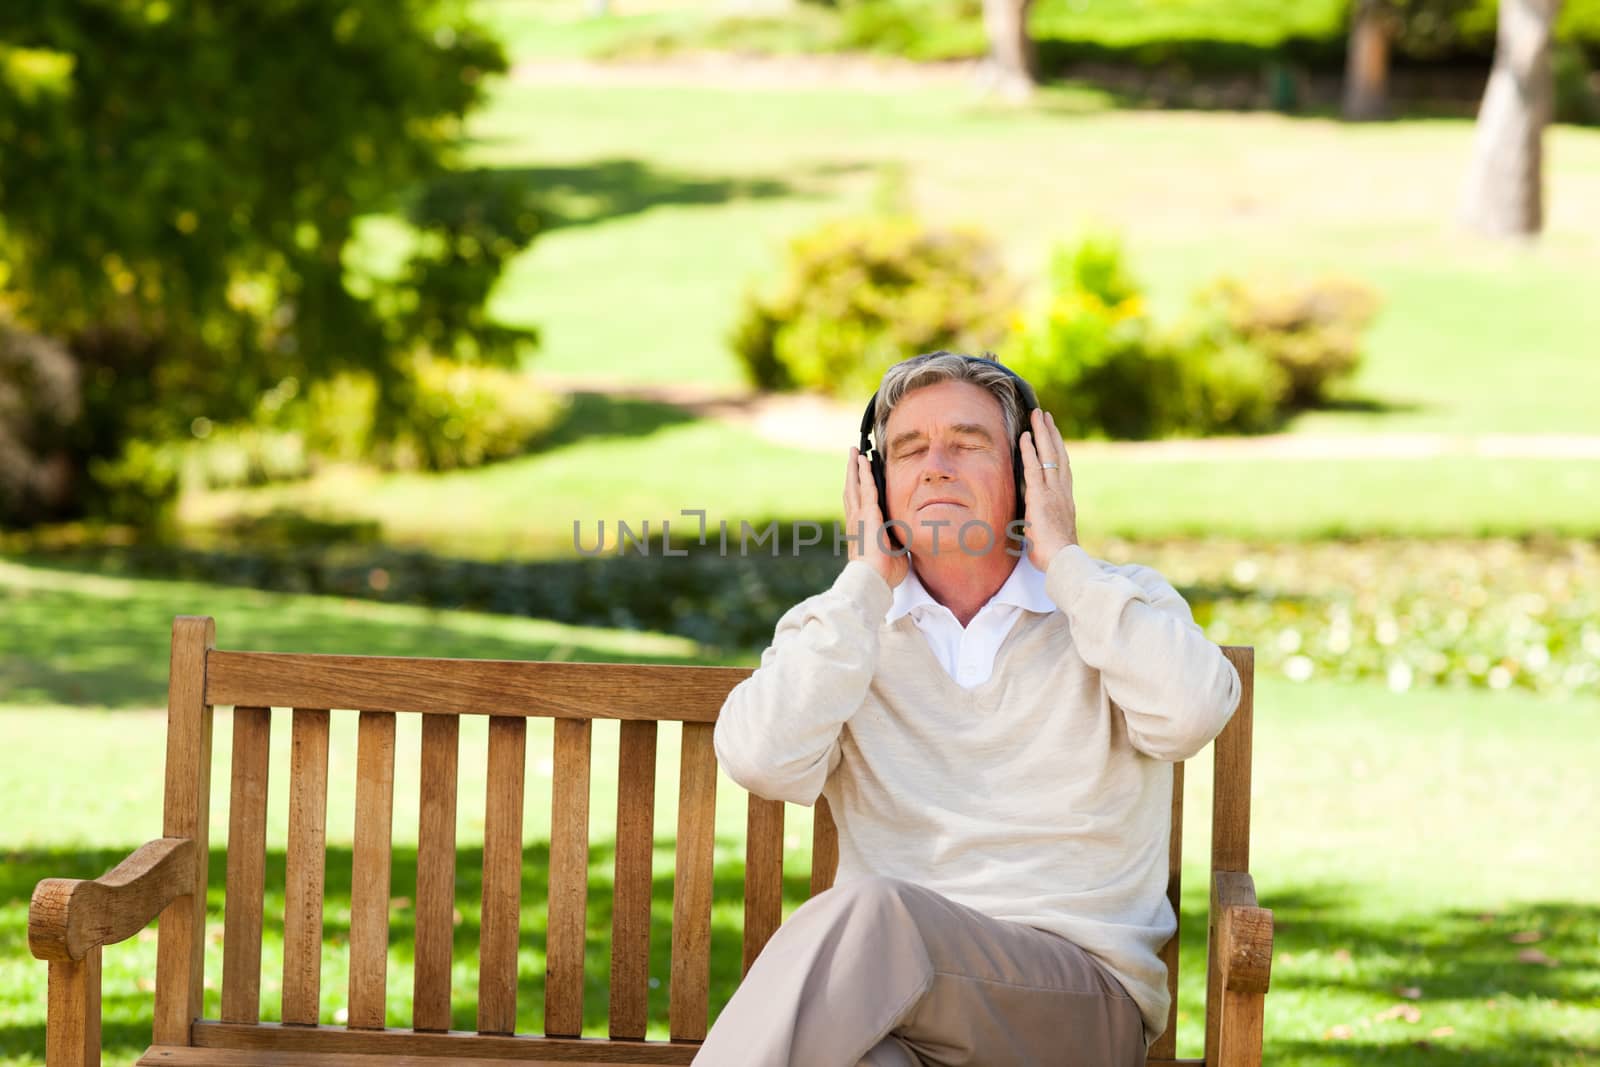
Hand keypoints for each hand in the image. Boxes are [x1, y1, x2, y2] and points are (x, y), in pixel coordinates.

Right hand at [844, 446, 908, 587]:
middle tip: (852, 456)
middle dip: (852, 472)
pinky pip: (866, 487)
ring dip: (855, 468)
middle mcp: (856, 520)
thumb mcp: (893, 552)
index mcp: (861, 530)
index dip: (858, 490)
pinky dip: (864, 472)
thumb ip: (896, 540)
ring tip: (854, 453)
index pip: (859, 505)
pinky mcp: (866, 513)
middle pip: (852, 490)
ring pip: (855, 485)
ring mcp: (858, 516)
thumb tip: (904, 535)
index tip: (858, 478)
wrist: (873, 578)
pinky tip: (864, 460)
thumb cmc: (883, 573)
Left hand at [1018, 408, 1078, 569]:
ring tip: (1038, 415)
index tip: (1053, 436)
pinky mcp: (1040, 496)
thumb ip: (1039, 523)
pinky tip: (1024, 436)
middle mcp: (1062, 491)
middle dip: (1051, 434)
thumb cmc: (1055, 556)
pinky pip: (1034, 467)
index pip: (1062, 469)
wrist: (1064, 561)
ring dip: (1042, 433)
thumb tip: (1029, 524)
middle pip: (1058, 454)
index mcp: (1065, 500)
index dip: (1058, 451)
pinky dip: (1029, 450)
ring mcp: (1053, 491)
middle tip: (1046, 416)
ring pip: (1049, 454)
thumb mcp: (1048, 534)